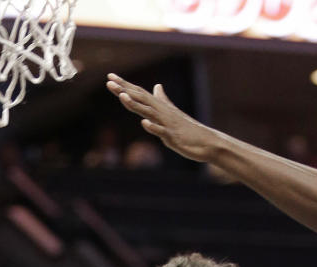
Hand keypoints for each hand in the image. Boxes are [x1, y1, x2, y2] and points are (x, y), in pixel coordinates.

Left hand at [106, 76, 221, 165]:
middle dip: (124, 91)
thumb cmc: (188, 129)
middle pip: (140, 99)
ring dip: (135, 105)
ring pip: (149, 112)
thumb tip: (157, 86)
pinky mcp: (173, 137)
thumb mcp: (172, 112)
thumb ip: (162, 100)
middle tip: (109, 81)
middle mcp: (161, 112)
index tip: (110, 76)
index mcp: (159, 107)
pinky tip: (144, 123)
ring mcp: (167, 124)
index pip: (139, 93)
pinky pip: (162, 132)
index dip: (124, 85)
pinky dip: (153, 127)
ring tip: (122, 97)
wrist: (207, 142)